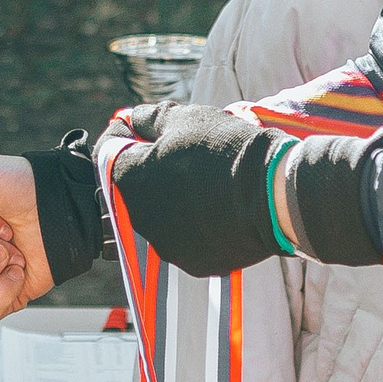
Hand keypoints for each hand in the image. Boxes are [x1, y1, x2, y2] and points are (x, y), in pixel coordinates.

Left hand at [106, 101, 280, 276]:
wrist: (272, 193)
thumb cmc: (225, 148)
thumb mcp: (184, 118)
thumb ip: (149, 118)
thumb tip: (133, 119)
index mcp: (126, 178)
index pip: (109, 150)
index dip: (124, 133)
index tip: (140, 126)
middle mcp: (136, 219)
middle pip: (136, 187)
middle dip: (152, 169)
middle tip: (183, 153)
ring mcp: (165, 246)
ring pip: (162, 216)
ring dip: (174, 199)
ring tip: (207, 182)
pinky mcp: (193, 263)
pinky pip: (188, 240)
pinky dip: (197, 225)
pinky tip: (220, 208)